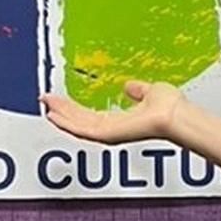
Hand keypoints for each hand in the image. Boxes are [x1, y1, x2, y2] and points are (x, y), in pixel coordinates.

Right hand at [41, 80, 183, 144]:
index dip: (74, 108)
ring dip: (60, 114)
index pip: (91, 115)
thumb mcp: (149, 92)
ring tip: (46, 103)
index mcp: (122, 120)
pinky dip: (66, 122)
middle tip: (46, 99)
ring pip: (77, 124)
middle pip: (80, 120)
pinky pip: (81, 130)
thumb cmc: (170, 107)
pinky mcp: (107, 134)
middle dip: (62, 109)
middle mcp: (113, 129)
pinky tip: (54, 114)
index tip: (60, 99)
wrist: (174, 114)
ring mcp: (109, 133)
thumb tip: (129, 86)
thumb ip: (138, 90)